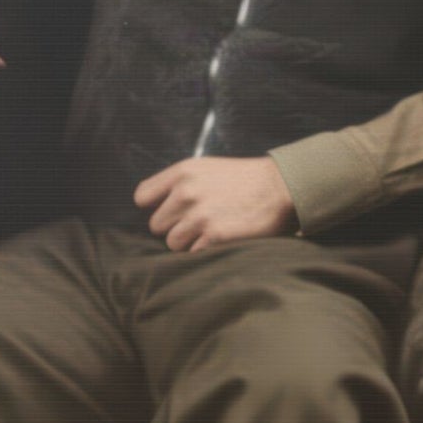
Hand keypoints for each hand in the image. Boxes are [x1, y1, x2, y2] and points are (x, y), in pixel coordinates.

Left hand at [135, 156, 297, 251]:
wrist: (280, 187)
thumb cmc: (243, 179)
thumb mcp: (207, 168)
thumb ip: (180, 184)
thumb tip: (157, 207)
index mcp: (182, 172)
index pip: (142, 196)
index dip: (154, 207)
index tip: (169, 212)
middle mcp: (186, 192)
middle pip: (156, 225)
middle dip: (174, 227)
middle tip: (198, 223)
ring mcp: (199, 215)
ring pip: (172, 243)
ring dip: (188, 243)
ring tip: (210, 232)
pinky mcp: (214, 236)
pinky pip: (192, 254)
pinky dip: (205, 252)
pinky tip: (221, 240)